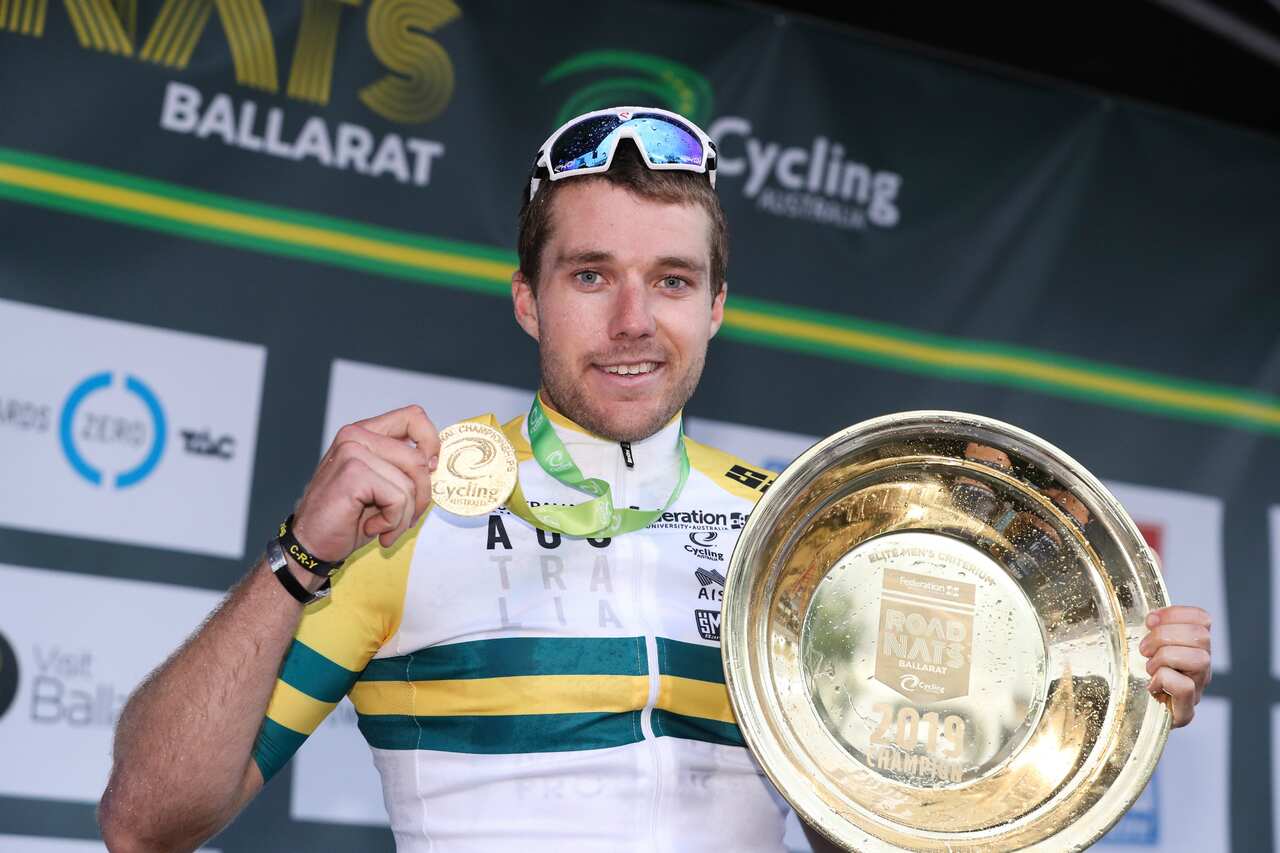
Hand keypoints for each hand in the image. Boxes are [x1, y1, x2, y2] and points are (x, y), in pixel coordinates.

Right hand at [291, 405, 439, 561]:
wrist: (312, 543)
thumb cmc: (348, 517)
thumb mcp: (383, 485)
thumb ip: (404, 468)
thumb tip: (436, 464)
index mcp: (366, 433)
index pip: (414, 417)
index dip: (431, 443)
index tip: (429, 470)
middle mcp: (357, 435)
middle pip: (419, 459)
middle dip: (421, 497)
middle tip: (402, 519)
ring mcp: (353, 451)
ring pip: (410, 484)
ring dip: (404, 516)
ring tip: (383, 526)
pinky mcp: (353, 473)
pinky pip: (398, 499)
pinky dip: (392, 521)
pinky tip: (370, 527)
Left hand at [1139, 605, 1210, 727]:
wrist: (1128, 718)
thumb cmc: (1132, 677)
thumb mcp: (1141, 647)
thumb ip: (1149, 630)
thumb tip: (1150, 617)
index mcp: (1192, 647)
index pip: (1202, 619)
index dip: (1175, 614)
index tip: (1150, 621)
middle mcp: (1201, 667)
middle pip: (1201, 636)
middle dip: (1165, 636)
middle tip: (1144, 650)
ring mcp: (1197, 690)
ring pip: (1200, 659)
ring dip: (1166, 658)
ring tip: (1150, 668)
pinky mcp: (1185, 712)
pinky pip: (1186, 687)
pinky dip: (1165, 680)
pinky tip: (1152, 684)